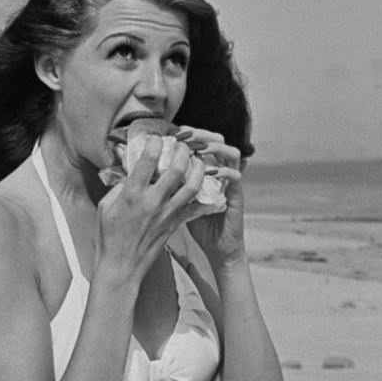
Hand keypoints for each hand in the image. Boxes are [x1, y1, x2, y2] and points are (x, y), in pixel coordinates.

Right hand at [95, 136, 206, 277]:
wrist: (122, 267)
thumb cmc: (108, 237)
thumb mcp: (105, 207)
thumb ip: (119, 187)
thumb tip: (130, 173)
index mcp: (132, 194)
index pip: (148, 160)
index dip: (155, 143)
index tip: (157, 137)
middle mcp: (153, 202)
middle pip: (176, 168)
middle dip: (183, 151)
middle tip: (183, 144)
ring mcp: (167, 214)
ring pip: (191, 185)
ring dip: (197, 169)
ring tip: (197, 160)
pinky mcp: (175, 224)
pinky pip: (194, 206)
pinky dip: (203, 195)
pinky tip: (204, 185)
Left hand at [176, 128, 244, 260]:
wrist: (218, 247)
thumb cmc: (198, 225)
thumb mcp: (181, 201)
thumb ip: (171, 186)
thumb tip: (145, 175)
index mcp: (206, 171)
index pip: (201, 142)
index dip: (189, 134)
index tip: (173, 132)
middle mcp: (220, 172)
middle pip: (218, 140)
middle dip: (202, 134)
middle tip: (186, 134)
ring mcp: (230, 182)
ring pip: (231, 153)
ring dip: (216, 147)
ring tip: (200, 148)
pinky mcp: (236, 194)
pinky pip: (235, 176)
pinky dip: (223, 171)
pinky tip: (210, 172)